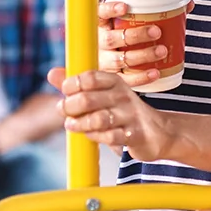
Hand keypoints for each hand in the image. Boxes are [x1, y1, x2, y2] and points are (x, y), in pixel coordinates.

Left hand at [49, 68, 172, 161]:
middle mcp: (122, 96)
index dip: (71, 84)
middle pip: (88, 98)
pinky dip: (95, 137)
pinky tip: (91, 135)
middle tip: (64, 110)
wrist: (158, 131)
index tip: (65, 91)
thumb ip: (77, 85)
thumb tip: (51, 73)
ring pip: (97, 119)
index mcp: (115, 82)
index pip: (89, 77)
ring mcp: (129, 115)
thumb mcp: (104, 94)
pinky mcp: (134, 134)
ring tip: (71, 124)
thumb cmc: (124, 112)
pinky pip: (110, 137)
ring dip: (79, 123)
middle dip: (70, 106)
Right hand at [97, 1, 165, 89]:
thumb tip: (187, 4)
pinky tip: (155, 72)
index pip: (99, 13)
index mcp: (101, 24)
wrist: (108, 63)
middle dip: (135, 35)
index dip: (110, 9)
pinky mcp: (111, 78)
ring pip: (118, 60)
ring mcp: (102, 61)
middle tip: (156, 32)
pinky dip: (141, 77)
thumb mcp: (132, 20)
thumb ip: (157, 11)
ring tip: (161, 50)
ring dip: (142, 55)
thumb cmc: (124, 35)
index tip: (125, 7)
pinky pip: (124, 80)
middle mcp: (98, 43)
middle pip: (111, 38)